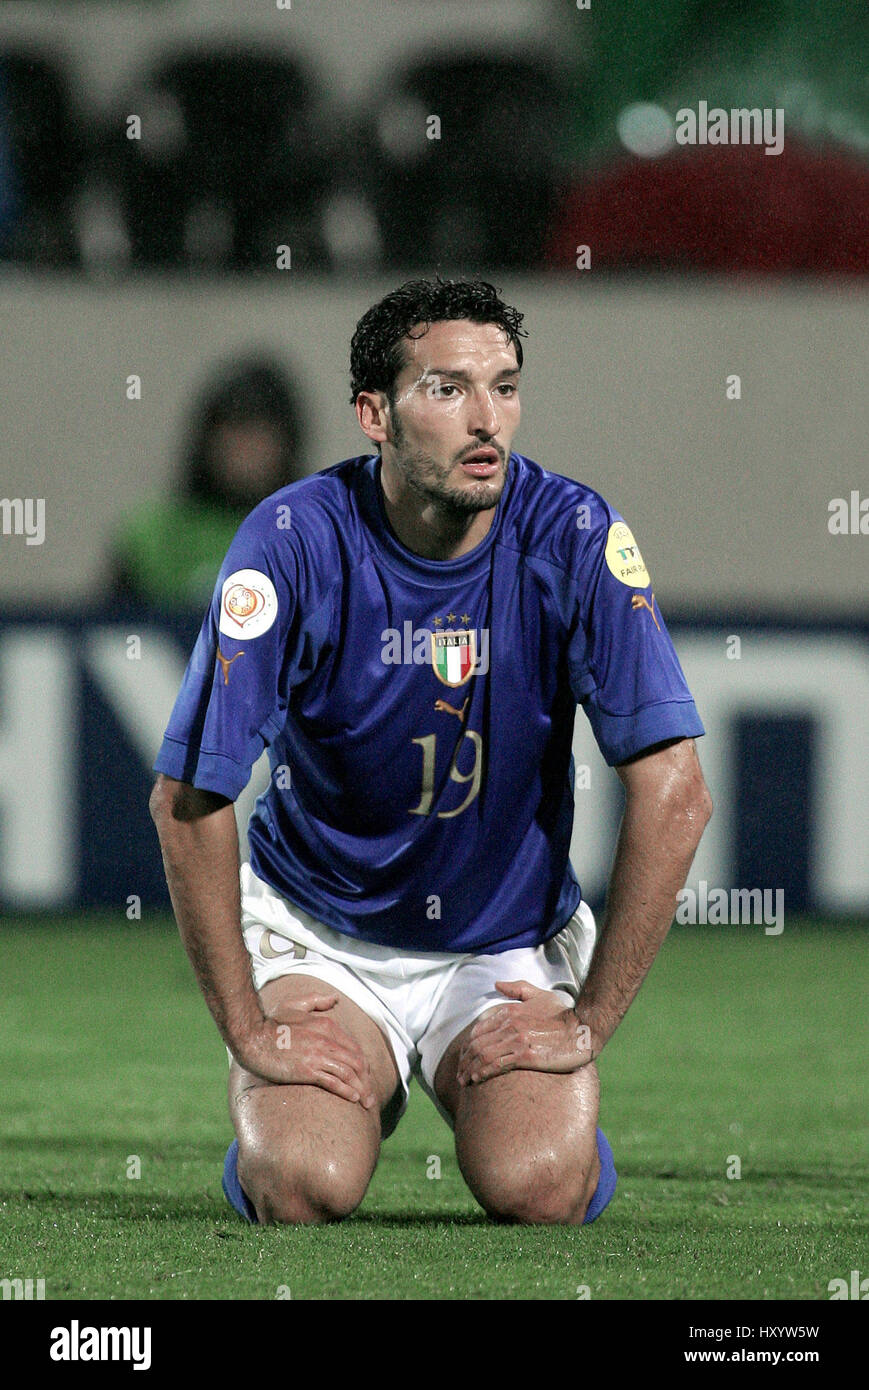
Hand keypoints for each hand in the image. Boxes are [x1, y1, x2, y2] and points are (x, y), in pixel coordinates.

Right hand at [234, 992, 377, 1108]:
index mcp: (327, 1025)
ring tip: (366, 1102)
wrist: (252, 1037)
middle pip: (357, 1062)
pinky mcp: (308, 1070)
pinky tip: (352, 1098)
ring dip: (361, 1090)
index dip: (363, 1065)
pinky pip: (334, 1082)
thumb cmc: (271, 1022)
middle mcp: (327, 1040)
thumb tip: (335, 998)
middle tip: (370, 1096)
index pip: (355, 1048)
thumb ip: (317, 1001)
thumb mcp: (295, 1004)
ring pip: (349, 1073)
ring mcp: (318, 1055)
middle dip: (367, 1081)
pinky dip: (346, 1091)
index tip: (365, 1078)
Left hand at [456, 979, 593, 1086]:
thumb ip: (517, 988)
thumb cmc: (564, 1013)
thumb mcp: (540, 995)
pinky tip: (477, 1080)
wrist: (585, 1028)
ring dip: (470, 1069)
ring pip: (483, 1055)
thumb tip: (497, 984)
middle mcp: (510, 1024)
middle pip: (478, 1043)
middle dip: (465, 1060)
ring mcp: (517, 1040)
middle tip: (459, 1073)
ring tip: (464, 1080)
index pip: (480, 1028)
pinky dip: (483, 1072)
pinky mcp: (526, 1055)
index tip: (464, 1056)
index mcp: (511, 1011)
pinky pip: (497, 1065)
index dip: (468, 1044)